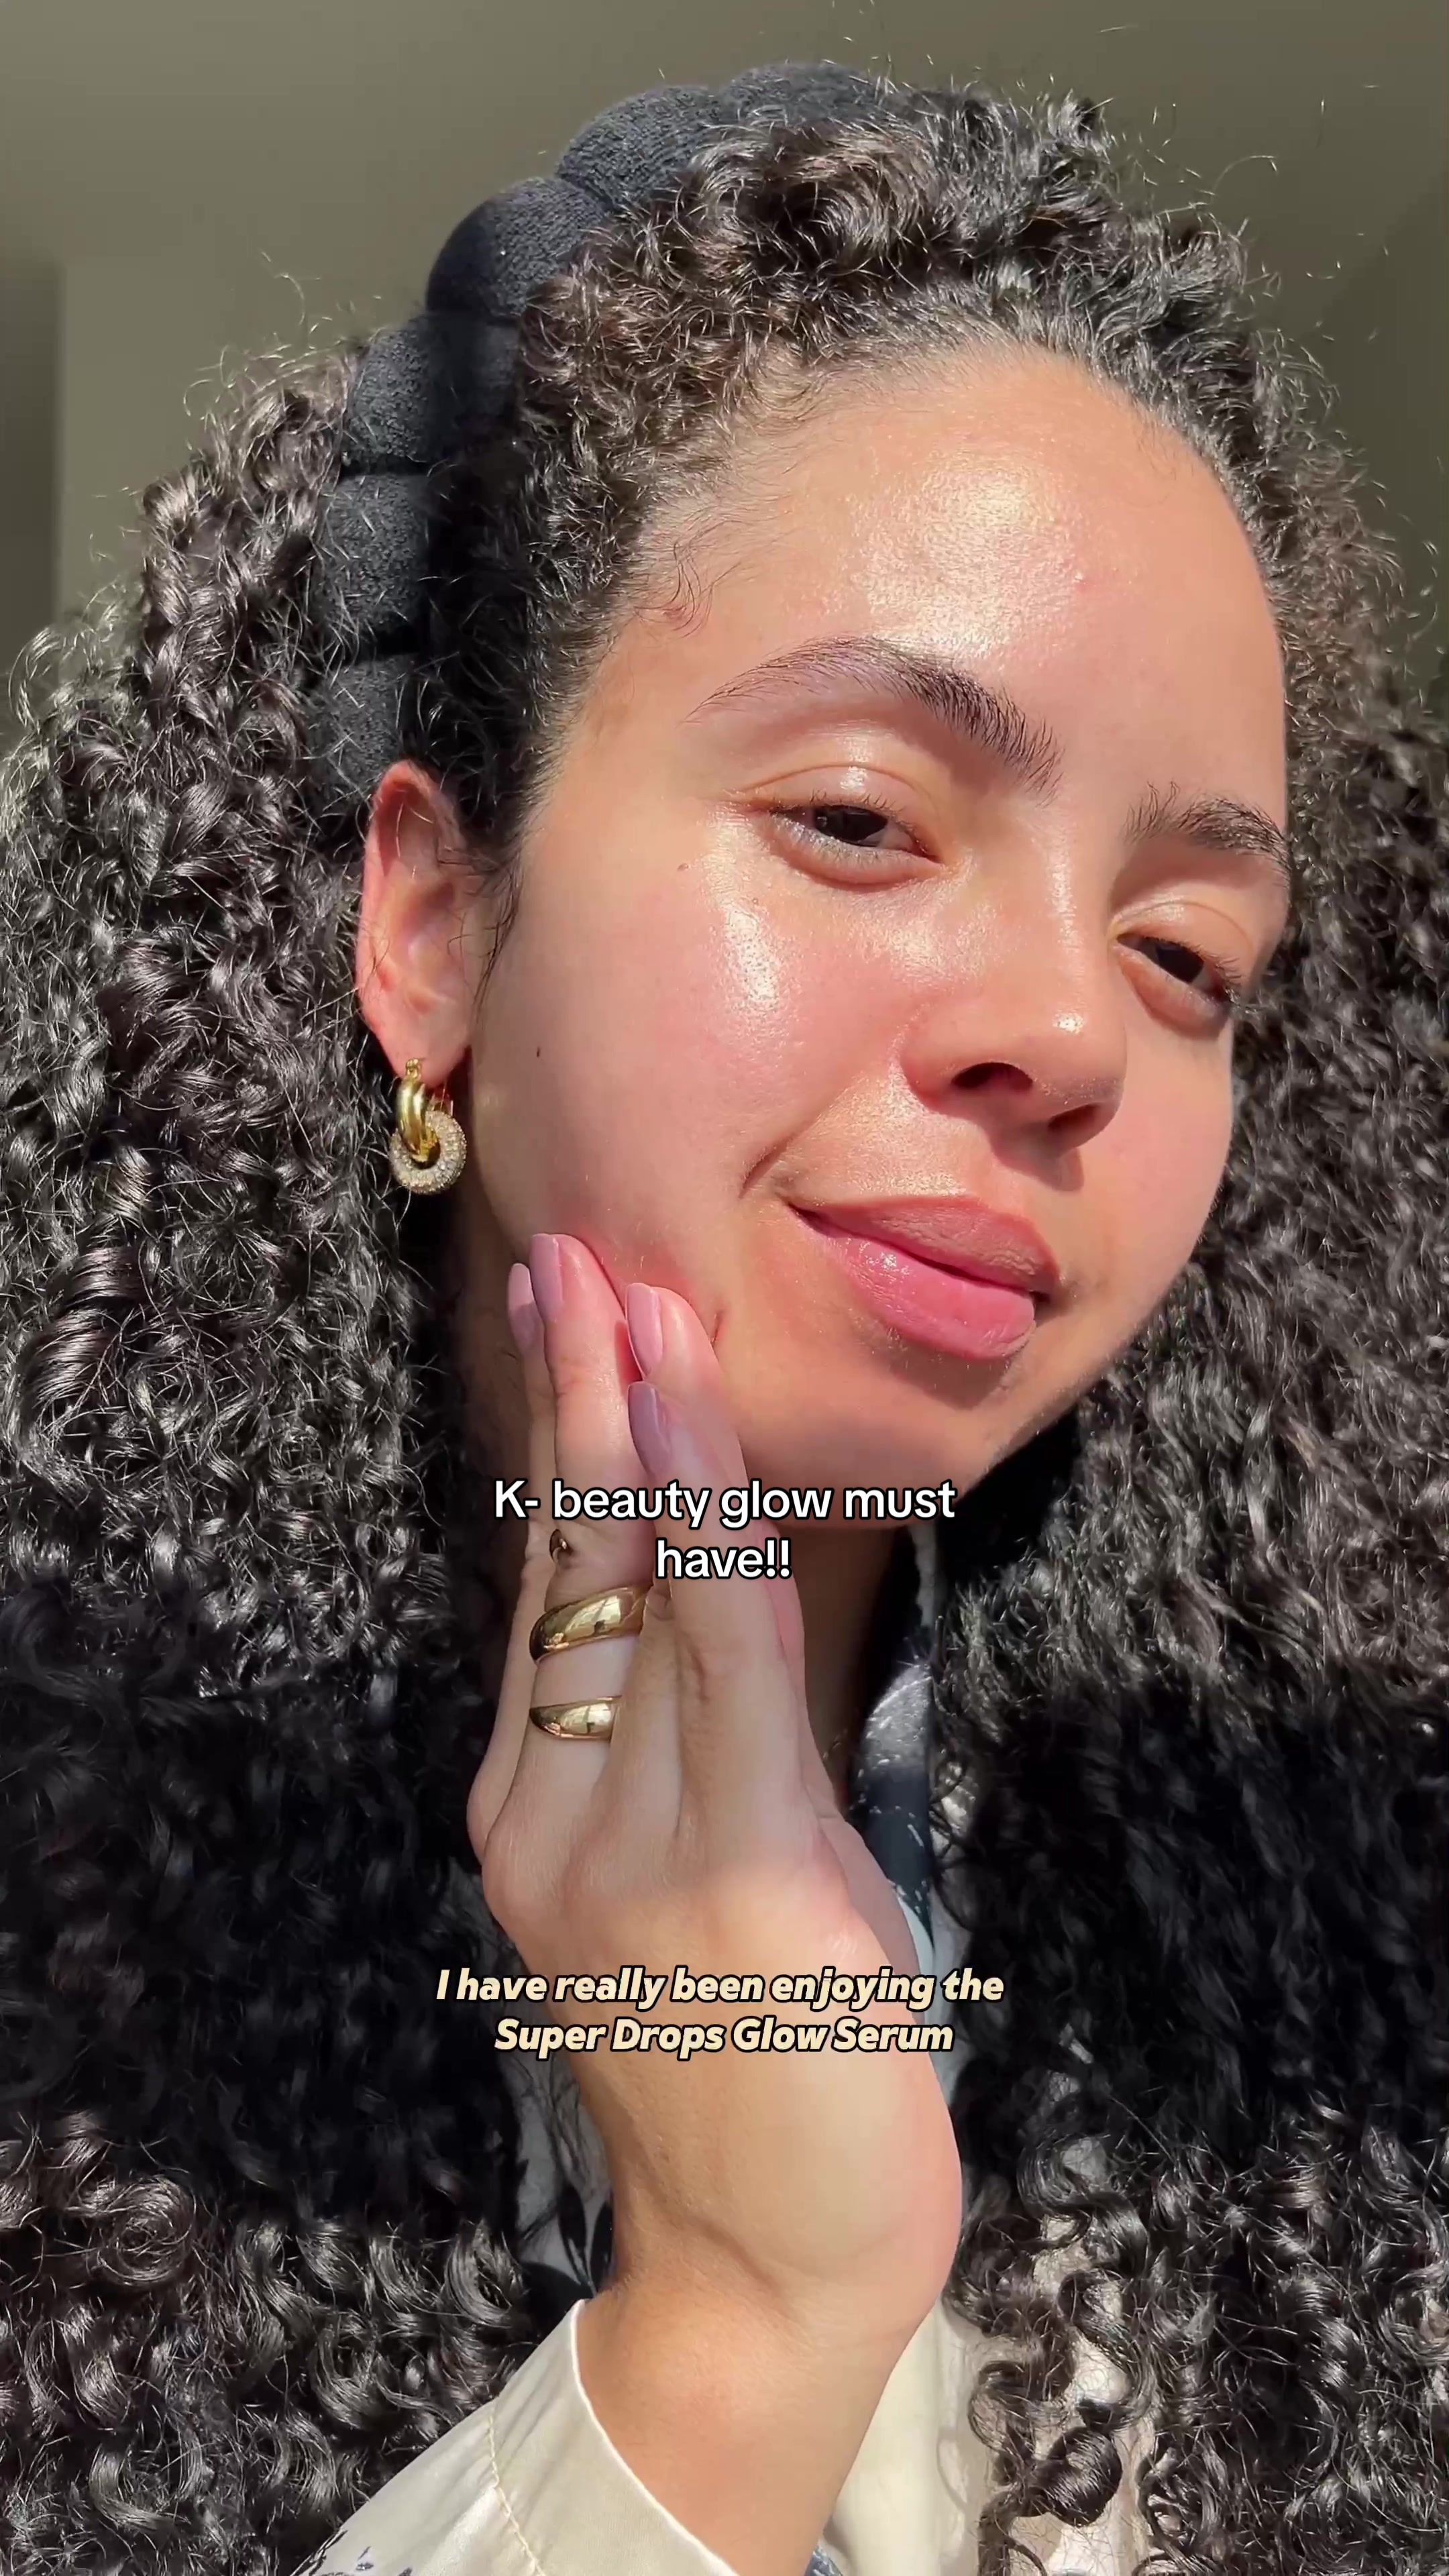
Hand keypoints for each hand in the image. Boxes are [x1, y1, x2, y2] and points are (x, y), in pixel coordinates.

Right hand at [466, 1232, 960, 2572]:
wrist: (773, 2263)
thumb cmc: (759, 2060)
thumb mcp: (703, 1878)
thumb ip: (691, 1743)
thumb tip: (717, 1586)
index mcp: (533, 1816)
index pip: (546, 1591)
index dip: (560, 1448)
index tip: (567, 1322)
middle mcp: (550, 1817)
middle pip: (567, 1563)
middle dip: (579, 1397)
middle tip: (575, 1255)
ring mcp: (627, 1845)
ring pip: (636, 1587)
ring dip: (648, 1423)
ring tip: (644, 1296)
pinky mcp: (729, 1871)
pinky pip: (720, 1659)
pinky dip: (714, 1525)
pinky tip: (705, 1426)